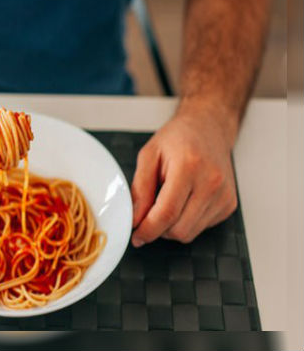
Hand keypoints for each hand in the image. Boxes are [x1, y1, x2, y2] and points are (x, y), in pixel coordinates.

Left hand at [130, 101, 238, 245]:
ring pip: (190, 233)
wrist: (208, 128)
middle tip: (147, 216)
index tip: (136, 236)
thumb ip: (140, 189)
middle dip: (158, 230)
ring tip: (166, 203)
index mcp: (189, 167)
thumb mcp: (149, 156)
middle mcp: (211, 183)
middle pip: (179, 229)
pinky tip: (183, 202)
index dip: (148, 230)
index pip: (167, 213)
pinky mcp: (229, 204)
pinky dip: (186, 222)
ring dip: (171, 228)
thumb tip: (135, 219)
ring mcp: (224, 195)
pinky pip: (201, 228)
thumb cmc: (177, 139)